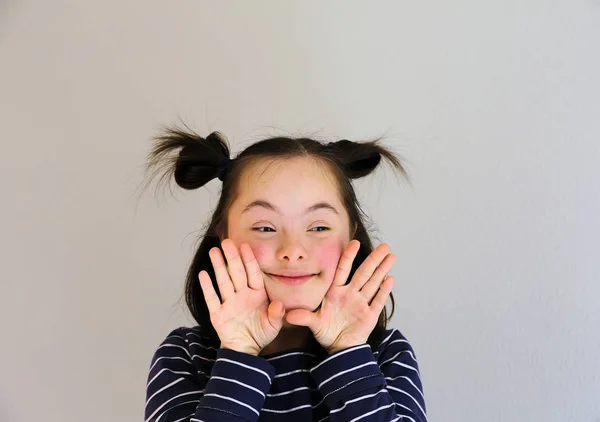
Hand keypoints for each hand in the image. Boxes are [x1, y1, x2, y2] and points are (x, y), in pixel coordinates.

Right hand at [198, 239, 285, 354]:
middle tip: (227, 242)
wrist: (245, 349)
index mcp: (257, 294)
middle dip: (232, 257)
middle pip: (236, 273)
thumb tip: (278, 305)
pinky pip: (212, 298)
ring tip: (214, 251)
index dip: (249, 260)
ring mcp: (229, 303)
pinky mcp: (217, 313)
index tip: (245, 245)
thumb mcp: (273, 325)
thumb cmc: (260, 333)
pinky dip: (207, 287)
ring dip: (219, 267)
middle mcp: (242, 295)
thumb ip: (276, 314)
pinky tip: (203, 274)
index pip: (253, 273)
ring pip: (223, 281)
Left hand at [284, 240, 395, 353]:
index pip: (343, 270)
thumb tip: (289, 315)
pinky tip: (390, 279)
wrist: (339, 347)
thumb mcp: (314, 323)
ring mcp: (361, 303)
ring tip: (390, 256)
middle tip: (383, 246)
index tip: (354, 242)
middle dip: (373, 259)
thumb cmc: (326, 331)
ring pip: (373, 283)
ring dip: (382, 270)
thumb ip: (304, 317)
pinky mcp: (370, 315)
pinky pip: (377, 301)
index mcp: (336, 292)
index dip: (349, 256)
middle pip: (363, 273)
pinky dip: (384, 291)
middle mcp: (350, 294)